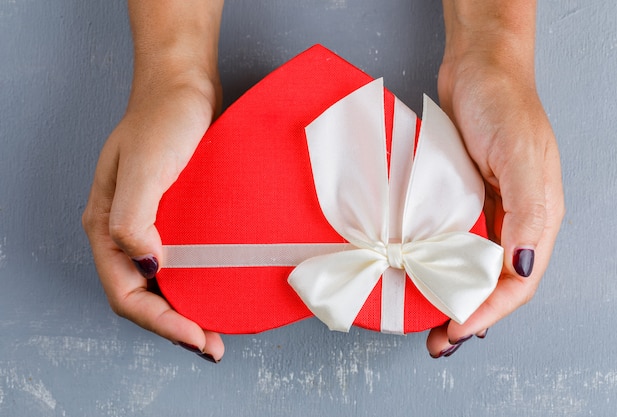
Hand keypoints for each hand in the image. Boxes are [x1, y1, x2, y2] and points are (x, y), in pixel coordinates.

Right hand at [82, 79, 224, 361]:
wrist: (184, 84)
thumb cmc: (164, 118)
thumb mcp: (146, 167)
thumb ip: (134, 219)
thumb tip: (149, 265)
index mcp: (107, 226)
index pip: (127, 293)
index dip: (160, 322)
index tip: (197, 335)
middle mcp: (126, 232)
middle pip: (144, 296)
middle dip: (175, 325)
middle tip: (212, 342)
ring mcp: (152, 225)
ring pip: (164, 282)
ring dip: (188, 308)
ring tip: (217, 328)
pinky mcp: (177, 215)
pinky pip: (183, 260)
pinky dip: (198, 282)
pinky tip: (219, 288)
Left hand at [427, 0, 564, 357]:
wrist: (476, 67)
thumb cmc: (503, 105)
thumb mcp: (520, 158)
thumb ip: (527, 215)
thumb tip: (522, 268)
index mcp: (536, 217)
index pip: (516, 282)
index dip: (488, 311)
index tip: (455, 330)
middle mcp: (512, 219)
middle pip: (493, 282)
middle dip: (468, 315)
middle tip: (438, 340)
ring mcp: (485, 209)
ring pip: (470, 266)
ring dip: (451, 295)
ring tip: (425, 319)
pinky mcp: (460, 198)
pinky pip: (450, 241)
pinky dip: (437, 264)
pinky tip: (419, 276)